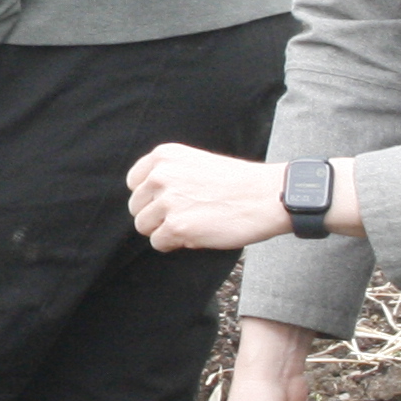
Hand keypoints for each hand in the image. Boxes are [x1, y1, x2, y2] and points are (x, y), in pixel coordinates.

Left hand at [125, 143, 310, 252]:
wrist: (265, 196)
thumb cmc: (236, 182)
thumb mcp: (195, 162)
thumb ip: (168, 174)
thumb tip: (147, 199)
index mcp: (163, 156)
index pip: (134, 182)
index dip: (151, 197)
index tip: (171, 202)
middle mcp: (160, 175)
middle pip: (137, 207)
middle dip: (157, 216)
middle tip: (186, 215)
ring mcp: (167, 201)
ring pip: (144, 226)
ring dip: (165, 230)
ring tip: (193, 224)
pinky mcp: (176, 226)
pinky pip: (158, 243)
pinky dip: (174, 244)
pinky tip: (197, 234)